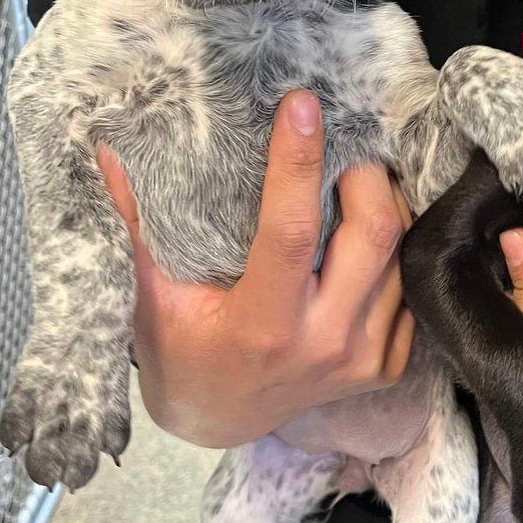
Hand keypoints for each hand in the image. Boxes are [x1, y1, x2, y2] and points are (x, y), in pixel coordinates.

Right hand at [96, 90, 414, 447]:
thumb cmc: (182, 352)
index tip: (301, 104)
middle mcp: (326, 343)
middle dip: (365, 174)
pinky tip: (371, 226)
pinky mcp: (387, 364)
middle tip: (347, 144)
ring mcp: (364, 357)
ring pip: (401, 257)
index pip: (292, 230)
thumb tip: (112, 150)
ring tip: (360, 175)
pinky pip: (409, 290)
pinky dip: (397, 250)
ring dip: (386, 206)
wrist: (220, 418)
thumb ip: (139, 224)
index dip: (298, 162)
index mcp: (264, 326)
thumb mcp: (152, 296)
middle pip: (374, 234)